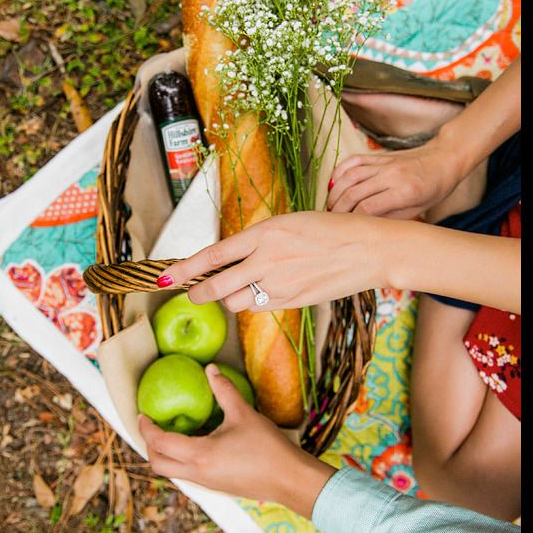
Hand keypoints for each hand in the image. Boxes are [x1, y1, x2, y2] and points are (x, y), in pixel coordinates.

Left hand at [138, 364, 333, 518]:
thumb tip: (210, 370)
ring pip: (172, 472)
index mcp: (199, 455)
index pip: (160, 442)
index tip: (142, 414)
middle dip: (150, 445)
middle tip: (153, 425)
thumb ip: (224, 390)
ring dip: (165, 454)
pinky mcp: (216, 487)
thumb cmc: (267, 447)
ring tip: (171, 433)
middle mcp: (196, 473)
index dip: (146, 428)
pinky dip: (180, 461)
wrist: (289, 480)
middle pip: (158, 464)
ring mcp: (206, 484)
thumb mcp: (244, 414)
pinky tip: (195, 445)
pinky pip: (187, 475)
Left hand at [156, 211, 391, 311]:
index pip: (213, 255)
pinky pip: (259, 308)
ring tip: (234, 288)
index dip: (185, 269)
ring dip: (228, 298)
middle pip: (217, 286)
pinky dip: (252, 303)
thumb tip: (229, 257)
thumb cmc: (331, 229)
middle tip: (190, 294)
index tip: (165, 276)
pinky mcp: (293, 302)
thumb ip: (258, 241)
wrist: (368, 249)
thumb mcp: (289, 223)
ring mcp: (280, 284)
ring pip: (236, 302)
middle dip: (197, 293)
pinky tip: (260, 292)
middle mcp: (268, 260)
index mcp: (265, 233)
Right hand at [327, 136, 461, 217]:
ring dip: (335, 193)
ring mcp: (384, 162)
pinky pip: (353, 161)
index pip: (367, 208)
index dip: (352, 220)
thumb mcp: (417, 210)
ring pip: (349, 176)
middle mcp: (391, 175)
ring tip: (330, 206)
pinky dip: (339, 172)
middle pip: (354, 192)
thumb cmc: (434, 188)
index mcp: (404, 192)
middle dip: (338, 209)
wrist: (445, 158)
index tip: (346, 229)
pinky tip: (334, 184)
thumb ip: (391, 217)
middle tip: (332, 221)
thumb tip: (365, 225)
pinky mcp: (379, 155)